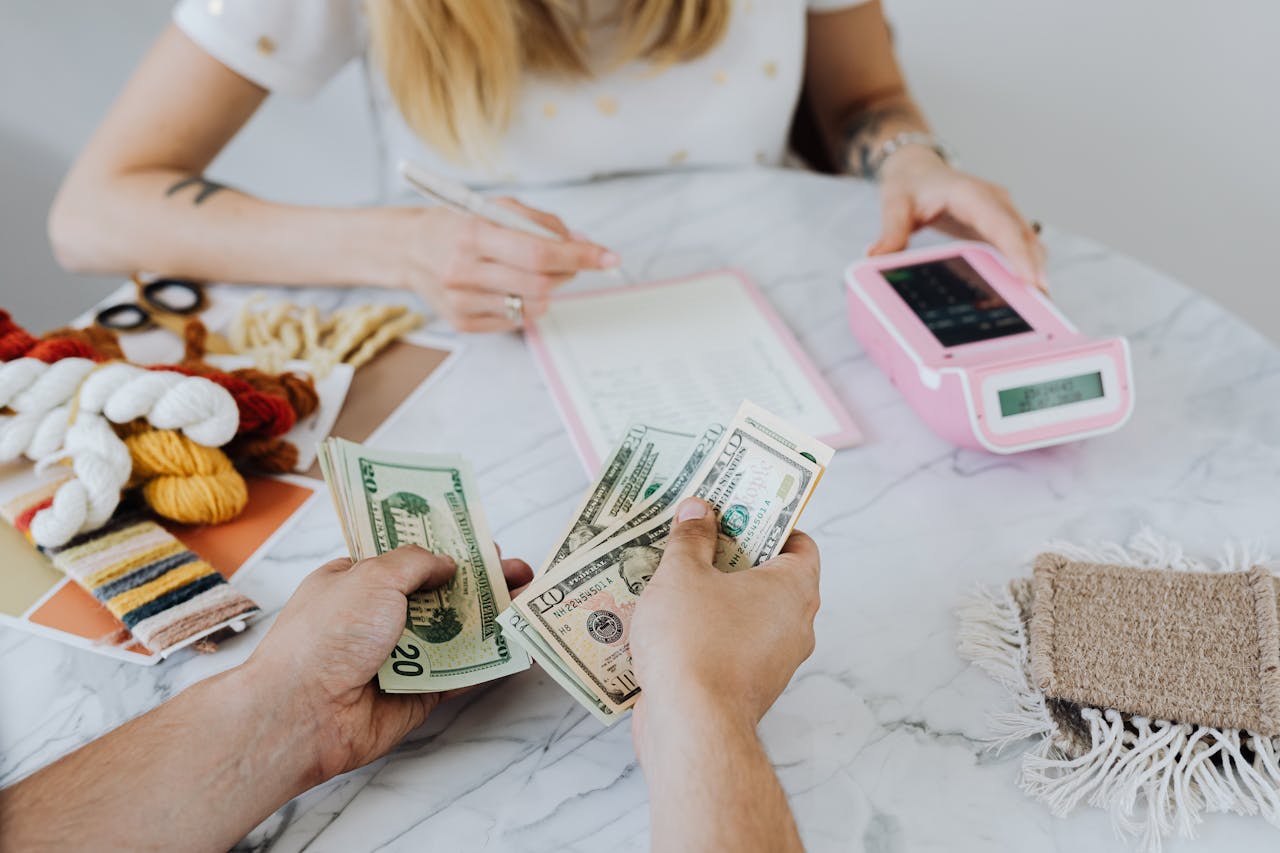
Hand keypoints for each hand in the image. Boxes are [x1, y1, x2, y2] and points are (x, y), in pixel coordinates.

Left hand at [240, 545, 533, 781]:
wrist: (303, 713)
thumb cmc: (325, 636)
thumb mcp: (372, 576)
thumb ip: (416, 563)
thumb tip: (448, 563)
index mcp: (358, 582)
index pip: (408, 560)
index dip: (446, 549)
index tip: (481, 542)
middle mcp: (378, 618)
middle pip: (439, 596)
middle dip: (479, 582)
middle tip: (517, 571)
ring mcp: (399, 657)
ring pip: (455, 633)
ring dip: (491, 618)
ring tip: (529, 600)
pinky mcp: (417, 694)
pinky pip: (460, 673)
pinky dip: (489, 661)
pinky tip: (518, 645)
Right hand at [386, 199, 618, 331]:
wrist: (410, 249)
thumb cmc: (459, 224)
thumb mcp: (495, 207)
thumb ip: (540, 223)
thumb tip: (582, 244)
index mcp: (472, 234)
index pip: (538, 252)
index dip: (579, 257)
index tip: (608, 258)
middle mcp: (464, 271)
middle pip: (540, 284)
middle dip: (568, 273)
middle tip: (570, 263)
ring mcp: (462, 301)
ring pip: (532, 306)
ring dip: (547, 290)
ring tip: (532, 273)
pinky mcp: (463, 323)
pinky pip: (515, 320)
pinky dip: (524, 304)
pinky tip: (508, 287)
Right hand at [629, 498, 820, 748]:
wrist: (691, 727)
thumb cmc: (694, 641)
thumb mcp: (682, 575)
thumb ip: (691, 538)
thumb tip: (699, 511)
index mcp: (794, 588)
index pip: (800, 543)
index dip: (770, 523)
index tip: (737, 512)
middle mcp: (796, 625)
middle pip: (771, 577)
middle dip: (734, 557)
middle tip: (698, 538)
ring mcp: (775, 661)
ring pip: (749, 615)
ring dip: (717, 597)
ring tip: (674, 578)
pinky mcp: (749, 688)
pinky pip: (733, 647)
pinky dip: (710, 633)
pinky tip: (670, 624)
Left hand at [870, 146, 1048, 291]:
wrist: (918, 170)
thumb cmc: (909, 185)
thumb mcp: (895, 204)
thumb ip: (891, 232)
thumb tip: (875, 258)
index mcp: (971, 194)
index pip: (1001, 224)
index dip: (1018, 252)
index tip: (1031, 279)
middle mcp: (994, 201)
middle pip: (1022, 236)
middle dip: (1034, 268)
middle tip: (1042, 302)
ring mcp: (1001, 212)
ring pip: (1028, 242)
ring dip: (1035, 269)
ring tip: (1040, 305)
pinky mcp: (1000, 225)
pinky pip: (1020, 246)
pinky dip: (1025, 267)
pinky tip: (1025, 295)